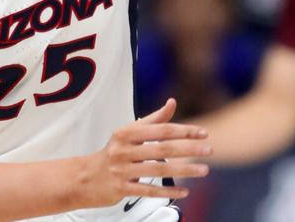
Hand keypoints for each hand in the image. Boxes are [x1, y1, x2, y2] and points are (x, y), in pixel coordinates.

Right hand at [76, 98, 210, 207]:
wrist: (84, 178)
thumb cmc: (114, 152)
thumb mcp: (129, 133)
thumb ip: (153, 119)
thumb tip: (173, 102)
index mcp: (127, 133)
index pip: (162, 130)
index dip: (184, 130)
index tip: (204, 133)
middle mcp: (123, 150)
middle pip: (162, 149)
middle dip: (189, 149)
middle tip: (209, 150)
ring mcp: (122, 170)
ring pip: (158, 170)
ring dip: (184, 170)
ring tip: (204, 170)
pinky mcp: (121, 189)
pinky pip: (149, 190)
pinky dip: (168, 191)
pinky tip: (185, 192)